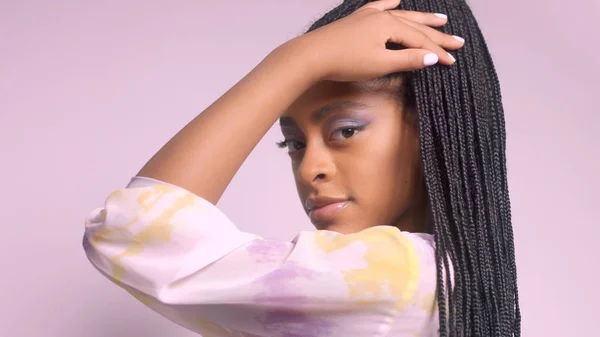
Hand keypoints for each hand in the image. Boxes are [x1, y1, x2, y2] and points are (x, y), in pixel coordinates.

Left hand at [293, 0, 464, 81]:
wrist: (312, 55)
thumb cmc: (345, 62)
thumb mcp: (380, 64)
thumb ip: (407, 59)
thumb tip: (432, 57)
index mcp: (389, 26)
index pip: (421, 40)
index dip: (438, 51)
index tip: (452, 62)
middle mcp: (382, 16)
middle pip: (415, 26)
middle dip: (437, 34)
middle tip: (458, 40)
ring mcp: (368, 15)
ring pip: (401, 15)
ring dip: (421, 18)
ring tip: (440, 18)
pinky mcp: (356, 19)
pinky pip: (378, 6)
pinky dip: (390, 3)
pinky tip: (396, 0)